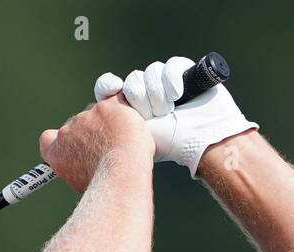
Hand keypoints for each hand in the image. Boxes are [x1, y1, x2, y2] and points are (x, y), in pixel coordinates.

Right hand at [38, 95, 153, 193]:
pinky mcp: (105, 108)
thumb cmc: (105, 184)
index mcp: (56, 152)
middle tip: (111, 147)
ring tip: (124, 143)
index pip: (49, 138)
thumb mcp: (82, 181)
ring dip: (111, 123)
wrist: (120, 176)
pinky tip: (132, 125)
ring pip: (99, 114)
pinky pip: (116, 100)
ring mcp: (85, 118)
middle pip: (79, 124)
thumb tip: (90, 164)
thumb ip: (80, 165)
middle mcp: (66, 133)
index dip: (62, 139)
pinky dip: (124, 110)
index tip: (73, 144)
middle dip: (95, 131)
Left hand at [94, 56, 257, 177]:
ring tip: (169, 110)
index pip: (109, 88)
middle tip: (151, 115)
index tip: (113, 87)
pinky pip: (170, 65)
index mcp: (130, 109)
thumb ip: (112, 123)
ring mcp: (165, 83)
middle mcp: (146, 94)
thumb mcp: (133, 136)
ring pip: (150, 71)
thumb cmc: (169, 144)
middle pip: (132, 79)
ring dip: (157, 92)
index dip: (108, 85)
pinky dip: (172, 79)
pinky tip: (178, 94)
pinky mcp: (185, 73)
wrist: (201, 140)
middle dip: (141, 97)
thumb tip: (92, 113)